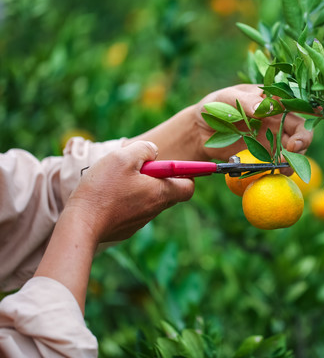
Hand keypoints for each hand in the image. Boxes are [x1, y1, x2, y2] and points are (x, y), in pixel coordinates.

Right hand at [35, 140, 194, 311]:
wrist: (80, 225)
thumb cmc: (103, 189)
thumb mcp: (123, 157)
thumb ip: (144, 149)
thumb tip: (154, 152)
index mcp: (161, 193)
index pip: (189, 187)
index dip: (186, 175)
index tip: (173, 166)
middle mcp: (155, 210)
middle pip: (169, 193)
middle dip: (159, 179)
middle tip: (139, 169)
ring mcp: (140, 222)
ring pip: (149, 201)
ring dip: (140, 189)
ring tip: (117, 181)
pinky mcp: (126, 229)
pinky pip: (133, 211)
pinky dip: (126, 201)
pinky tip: (107, 196)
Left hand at [126, 84, 323, 161]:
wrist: (199, 134)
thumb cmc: (212, 108)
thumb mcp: (225, 100)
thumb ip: (245, 102)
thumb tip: (262, 108)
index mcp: (271, 98)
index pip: (298, 100)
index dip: (316, 106)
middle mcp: (276, 117)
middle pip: (300, 127)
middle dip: (303, 138)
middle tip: (295, 148)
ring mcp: (272, 137)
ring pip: (294, 147)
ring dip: (295, 156)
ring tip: (285, 164)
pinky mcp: (265, 154)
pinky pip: (280, 161)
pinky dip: (283, 167)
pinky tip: (279, 171)